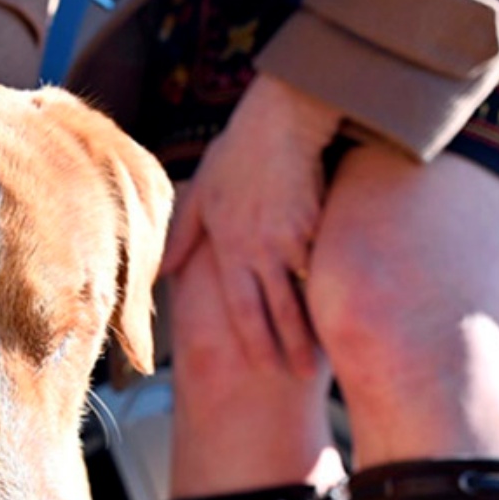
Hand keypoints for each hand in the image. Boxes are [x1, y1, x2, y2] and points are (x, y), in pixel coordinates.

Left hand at [161, 74, 342, 377]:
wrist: (280, 121)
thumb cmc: (237, 155)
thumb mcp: (200, 194)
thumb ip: (182, 236)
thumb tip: (158, 271)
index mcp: (229, 247)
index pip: (240, 307)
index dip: (253, 340)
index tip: (262, 367)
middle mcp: (260, 250)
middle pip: (276, 311)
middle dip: (287, 348)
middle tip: (298, 378)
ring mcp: (292, 240)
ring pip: (303, 295)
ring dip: (311, 331)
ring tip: (320, 360)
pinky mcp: (319, 225)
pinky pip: (324, 266)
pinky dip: (330, 291)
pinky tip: (340, 312)